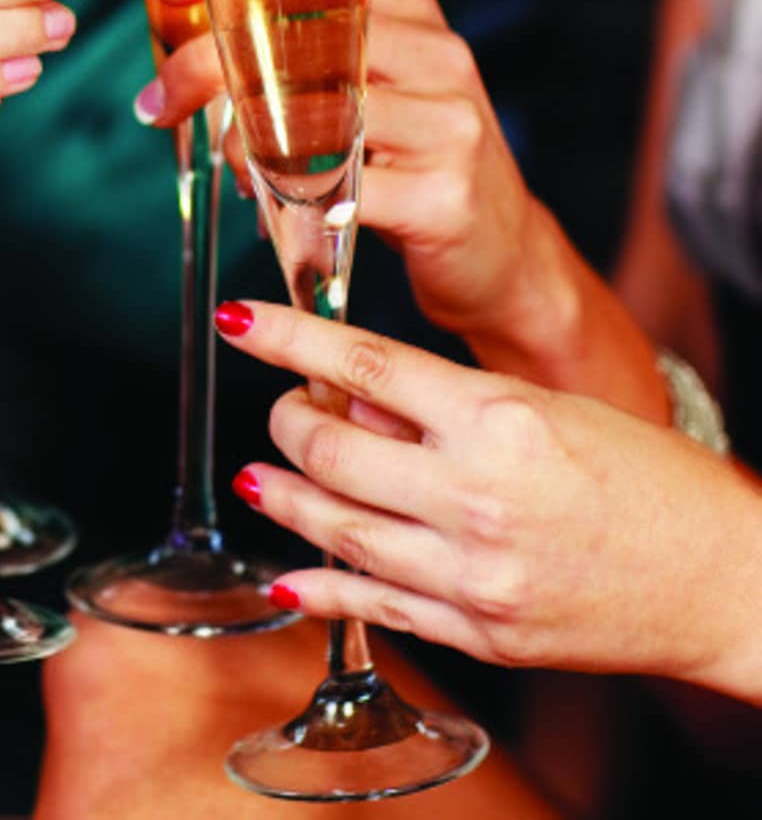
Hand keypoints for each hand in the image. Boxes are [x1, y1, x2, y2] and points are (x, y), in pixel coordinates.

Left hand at [134, 0, 545, 342]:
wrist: (507, 260)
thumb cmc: (415, 170)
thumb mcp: (375, 97)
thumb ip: (310, 63)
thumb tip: (197, 49)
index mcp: (417, 21)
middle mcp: (438, 60)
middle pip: (304, 41)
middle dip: (211, 65)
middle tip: (159, 99)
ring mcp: (447, 127)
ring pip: (313, 115)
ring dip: (240, 141)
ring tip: (221, 159)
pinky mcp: (443, 197)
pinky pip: (338, 192)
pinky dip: (283, 200)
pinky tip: (265, 208)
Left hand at [214, 301, 761, 693]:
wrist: (724, 578)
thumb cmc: (646, 478)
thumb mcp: (545, 407)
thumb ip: (442, 403)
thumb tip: (351, 393)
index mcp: (498, 419)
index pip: (363, 363)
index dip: (287, 338)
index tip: (241, 321)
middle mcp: (476, 495)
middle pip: (332, 447)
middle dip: (285, 420)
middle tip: (278, 407)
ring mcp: (473, 573)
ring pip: (337, 528)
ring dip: (283, 497)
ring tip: (255, 477)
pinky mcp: (479, 632)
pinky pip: (375, 607)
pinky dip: (320, 586)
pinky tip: (286, 570)